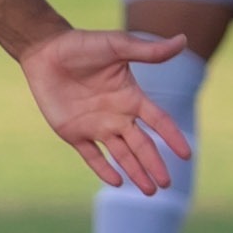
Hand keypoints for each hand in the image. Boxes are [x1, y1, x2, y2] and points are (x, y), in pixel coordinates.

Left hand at [20, 27, 194, 193]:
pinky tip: (117, 182)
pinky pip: (91, 156)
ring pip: (121, 155)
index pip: (158, 121)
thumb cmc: (83, 45)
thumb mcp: (117, 46)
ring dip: (136, 172)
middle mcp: (117, 115)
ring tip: (150, 191)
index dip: (172, 137)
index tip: (186, 154)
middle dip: (154, 164)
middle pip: (142, 145)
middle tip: (166, 184)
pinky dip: (103, 169)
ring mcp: (96, 126)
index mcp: (131, 97)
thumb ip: (148, 51)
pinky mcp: (73, 132)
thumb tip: (183, 40)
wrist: (46, 51)